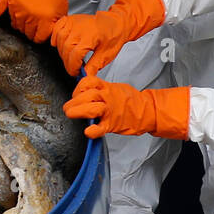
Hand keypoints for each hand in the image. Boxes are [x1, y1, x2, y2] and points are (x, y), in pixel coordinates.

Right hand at [7, 0, 68, 42]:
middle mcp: (32, 17)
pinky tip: (23, 12)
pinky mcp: (13, 3)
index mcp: (46, 20)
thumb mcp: (60, 10)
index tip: (40, 32)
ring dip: (23, 25)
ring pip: (18, 27)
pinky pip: (12, 17)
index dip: (40, 36)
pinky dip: (16, 17)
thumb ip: (53, 24)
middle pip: (28, 34)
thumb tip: (47, 33)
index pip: (39, 38)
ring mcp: (21, 10)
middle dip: (32, 31)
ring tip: (29, 18)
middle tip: (35, 25)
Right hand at [50, 0, 167, 75]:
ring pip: (60, 38)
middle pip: (65, 48)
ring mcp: (75, 22)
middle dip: (67, 62)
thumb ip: (94, 66)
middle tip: (73, 68)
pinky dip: (55, 35)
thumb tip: (85, 76)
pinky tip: (58, 43)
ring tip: (69, 57)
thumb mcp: (106, 55)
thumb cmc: (113, 36)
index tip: (75, 72)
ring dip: (61, 51)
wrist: (116, 23)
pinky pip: (58, 27)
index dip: (73, 67)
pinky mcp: (72, 19)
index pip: (74, 55)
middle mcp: (80, 29)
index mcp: (90, 37)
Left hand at [63, 76, 190, 139]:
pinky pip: (101, 128)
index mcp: (107, 87)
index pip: (88, 82)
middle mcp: (107, 97)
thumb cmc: (129, 100)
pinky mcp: (113, 124)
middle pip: (88, 95)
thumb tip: (84, 88)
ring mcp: (110, 111)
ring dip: (79, 111)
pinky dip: (93, 130)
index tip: (75, 93)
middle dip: (74, 101)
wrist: (146, 111)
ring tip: (70, 114)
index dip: (78, 87)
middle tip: (67, 108)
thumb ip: (100, 87)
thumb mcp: (115, 87)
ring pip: (92, 108)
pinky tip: (88, 131)